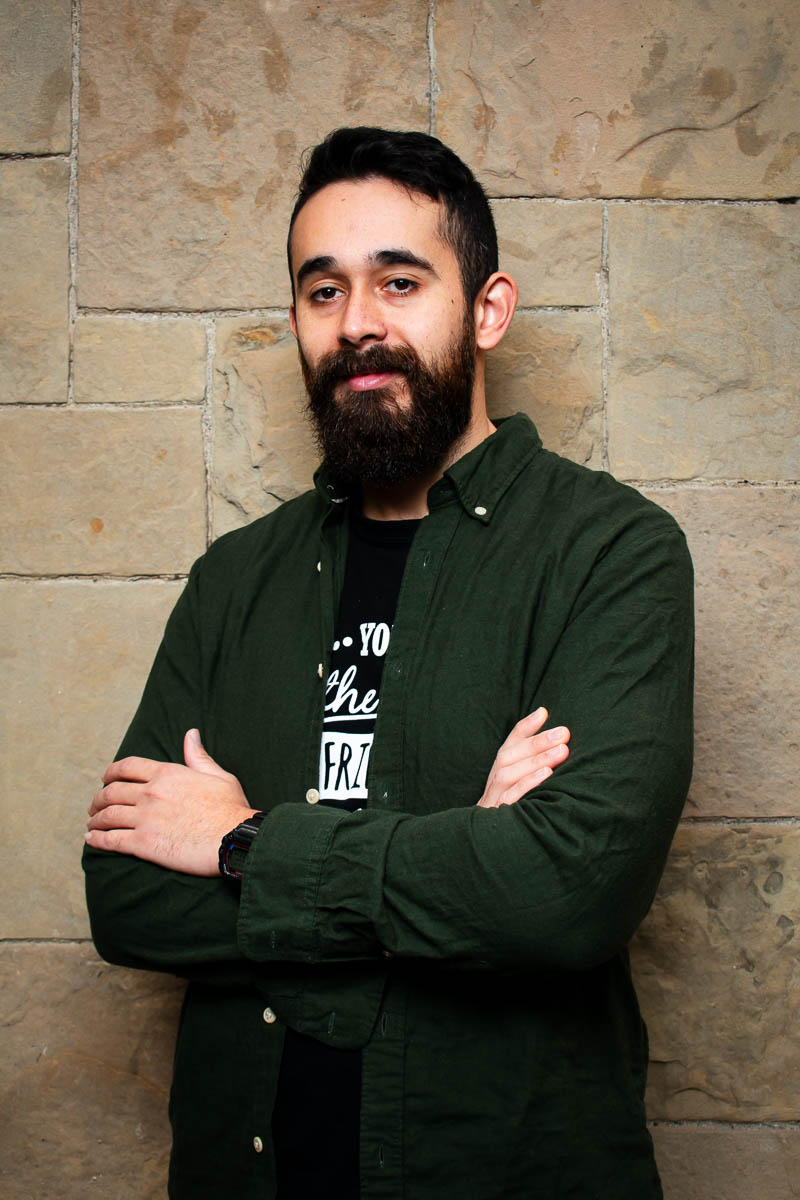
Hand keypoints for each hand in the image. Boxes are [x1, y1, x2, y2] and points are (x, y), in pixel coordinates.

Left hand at [86, 729, 254, 875]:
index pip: (127, 767)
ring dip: (94, 820)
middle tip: (95, 807)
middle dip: (99, 799)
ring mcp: (145, 818)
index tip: (105, 778)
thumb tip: (191, 734)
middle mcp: (151, 793)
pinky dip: (97, 840)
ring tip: (91, 825)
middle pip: (111, 792)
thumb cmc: (231, 809)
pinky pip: (111, 840)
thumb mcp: (218, 776)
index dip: (111, 772)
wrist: (235, 839)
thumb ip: (198, 756)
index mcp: (167, 773)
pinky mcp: (144, 843)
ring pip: (107, 816)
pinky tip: (91, 840)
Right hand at [478, 708, 569, 808]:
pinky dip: (528, 783)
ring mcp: (493, 798)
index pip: (510, 743)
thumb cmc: (513, 811)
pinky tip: (547, 774)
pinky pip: (510, 797)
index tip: (544, 712)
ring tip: (562, 750)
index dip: (526, 727)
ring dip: (536, 759)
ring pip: (508, 773)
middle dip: (537, 742)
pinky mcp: (497, 816)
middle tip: (564, 733)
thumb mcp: (521, 786)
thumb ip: (533, 765)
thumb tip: (555, 738)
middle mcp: (494, 781)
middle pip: (509, 755)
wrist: (490, 846)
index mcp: (500, 772)